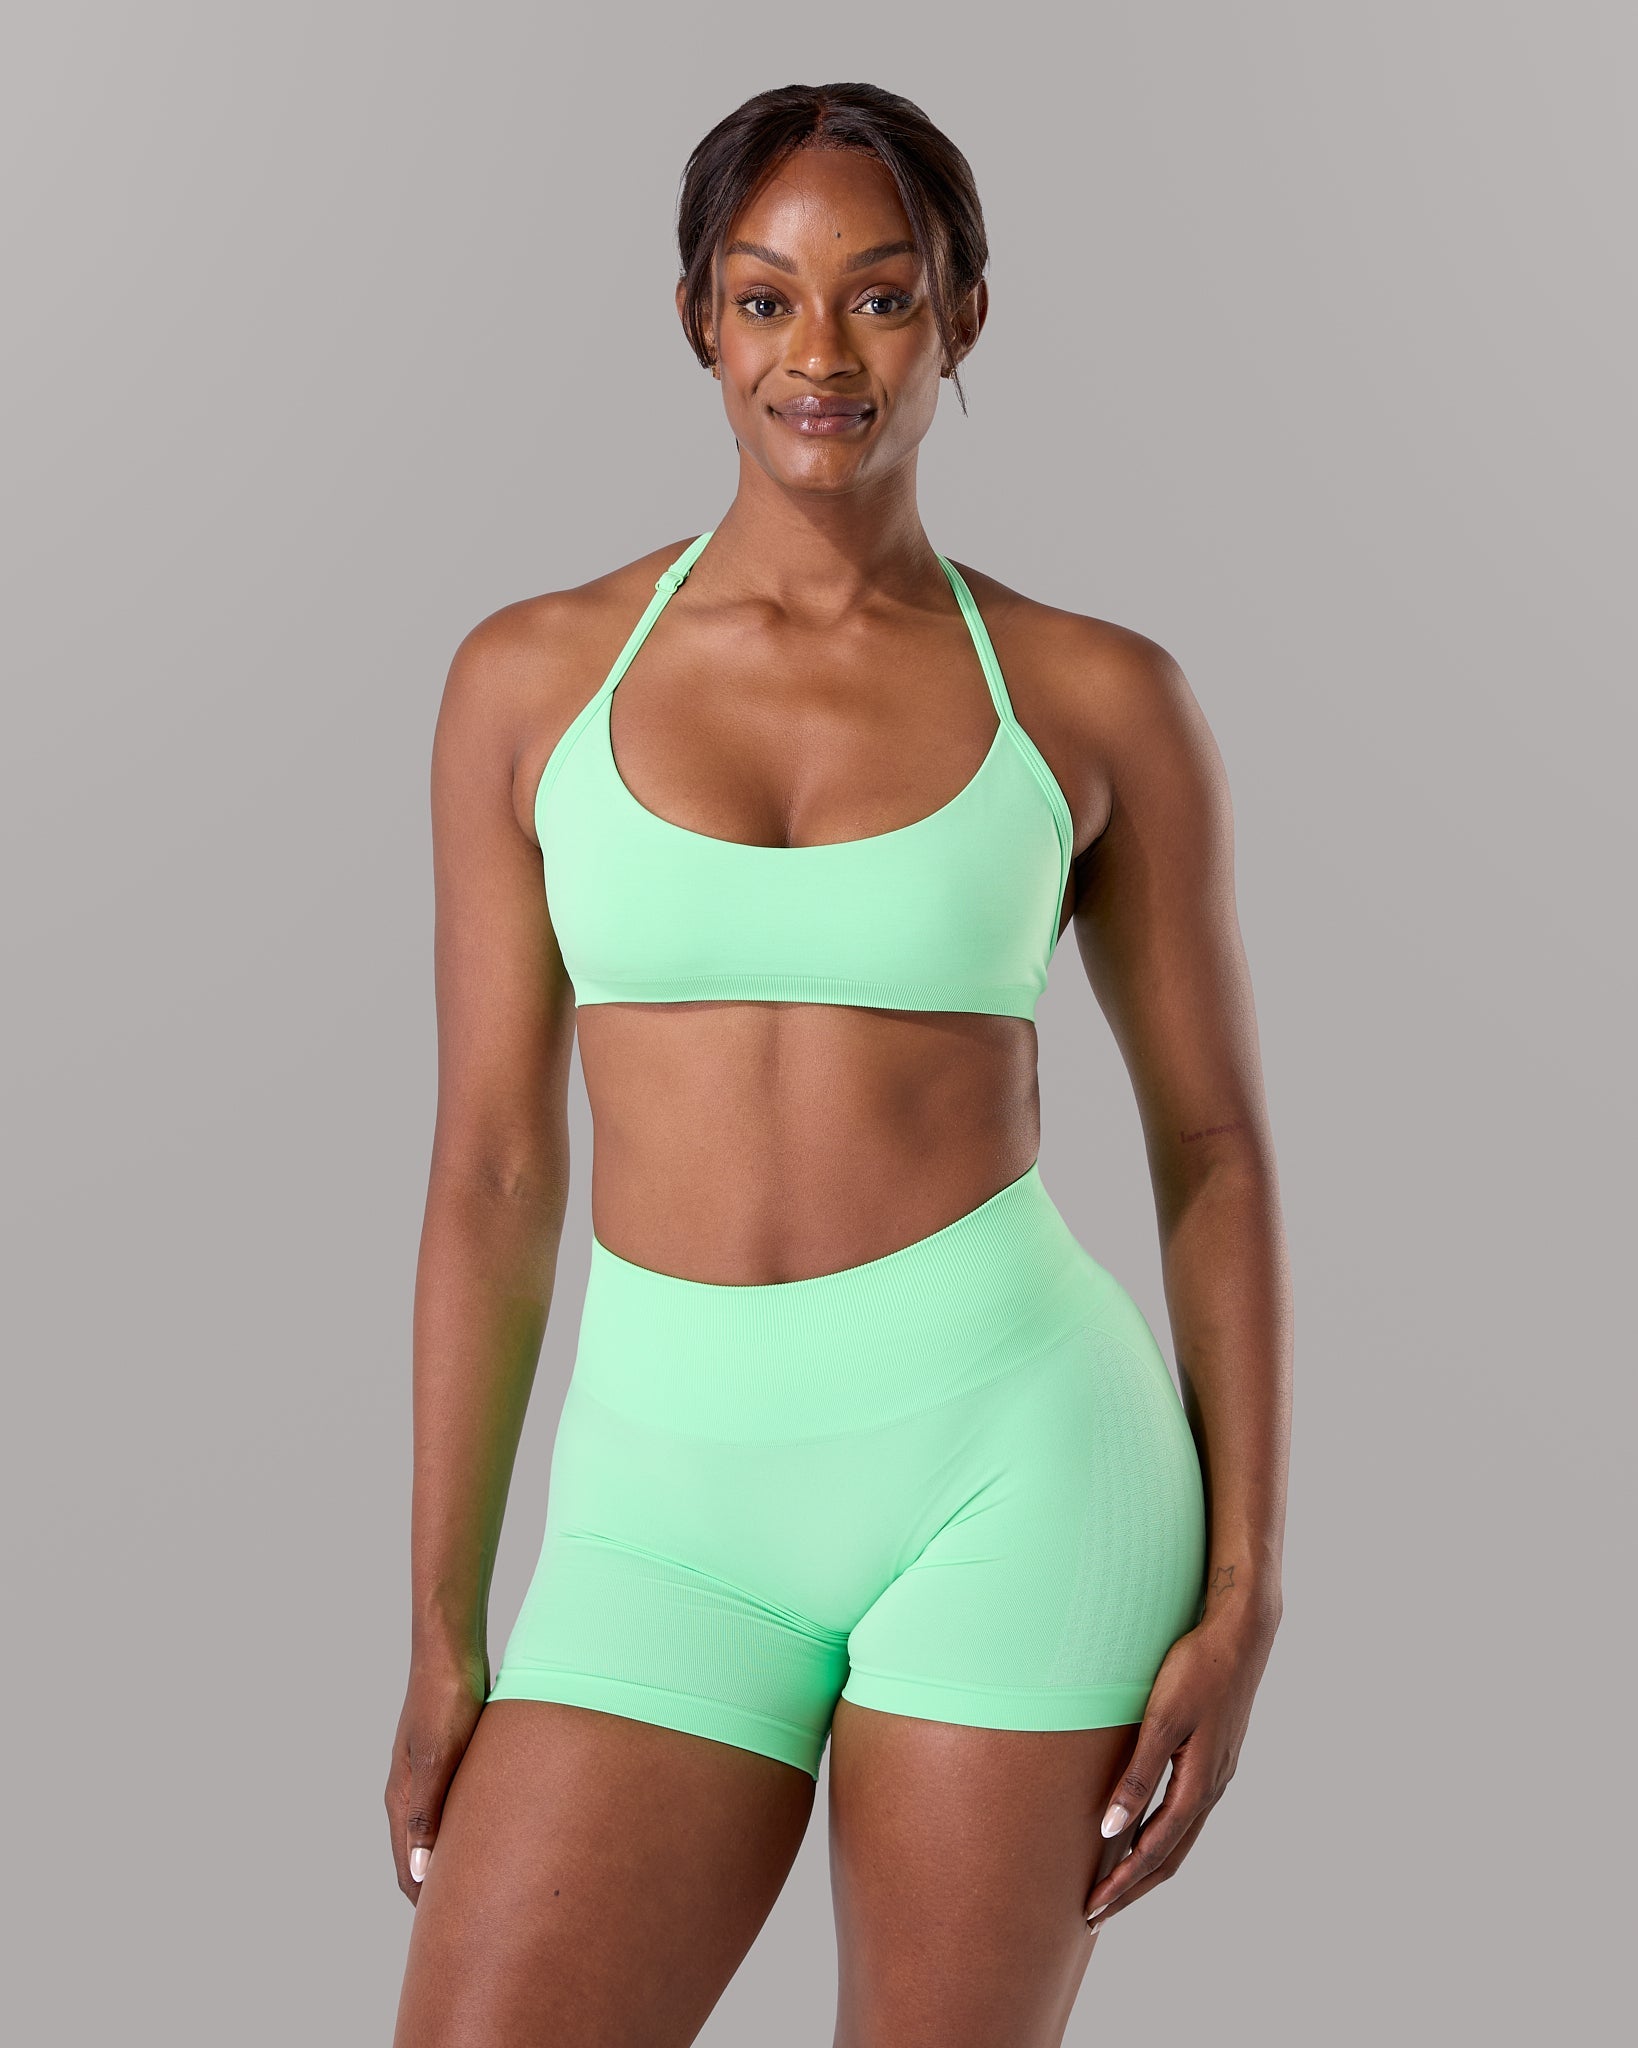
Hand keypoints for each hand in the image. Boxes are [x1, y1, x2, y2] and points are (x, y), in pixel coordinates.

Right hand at [384, 1647, 487, 1902]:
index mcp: (401, 1799)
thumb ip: (425, 1814)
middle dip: (442, 1890)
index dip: (428, 1905)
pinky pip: (455, 1807)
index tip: (454, 1935)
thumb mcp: (437, 1757)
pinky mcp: (449, 1756)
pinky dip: (469, 1830)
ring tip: (487, 1885)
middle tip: (475, 1919)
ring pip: (439, 1832)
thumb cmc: (446, 1697)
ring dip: (456, 1859)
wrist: (450, 1645)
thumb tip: (418, 1872)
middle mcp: (409, 1792)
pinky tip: (494, 1833)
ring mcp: (428, 1774)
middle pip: (421, 1856)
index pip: (408, 1869)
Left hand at [1083, 1589, 1278, 1929]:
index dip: (1123, 1883)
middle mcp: (1212, 1787)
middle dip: (1132, 1888)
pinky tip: (1142, 1832)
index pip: (1154, 1851)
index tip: (1092, 1907)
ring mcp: (1217, 1774)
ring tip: (1115, 1884)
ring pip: (1180, 1838)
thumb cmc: (1197, 1669)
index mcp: (1199, 1784)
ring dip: (1147, 1866)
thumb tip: (1111, 1830)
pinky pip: (1185, 1814)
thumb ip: (1137, 1777)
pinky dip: (1161, 1836)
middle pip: (1170, 1856)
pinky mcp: (1214, 1758)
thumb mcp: (1161, 1720)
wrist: (1240, 1633)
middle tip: (1095, 1912)